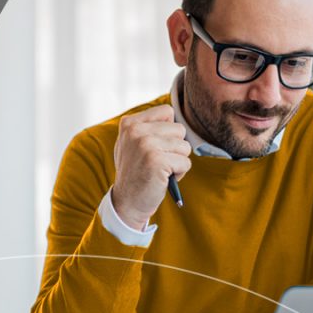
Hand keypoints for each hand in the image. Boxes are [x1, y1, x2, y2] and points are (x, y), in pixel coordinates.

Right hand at [111, 104, 191, 227]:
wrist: (127, 201)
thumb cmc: (135, 172)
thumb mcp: (133, 143)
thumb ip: (147, 126)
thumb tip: (173, 111)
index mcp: (130, 123)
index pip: (167, 112)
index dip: (169, 131)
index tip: (156, 146)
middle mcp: (136, 131)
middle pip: (179, 129)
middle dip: (176, 148)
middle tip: (159, 161)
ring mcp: (146, 144)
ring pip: (185, 146)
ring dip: (178, 161)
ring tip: (161, 170)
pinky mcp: (157, 161)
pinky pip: (185, 162)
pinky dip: (180, 173)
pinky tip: (163, 178)